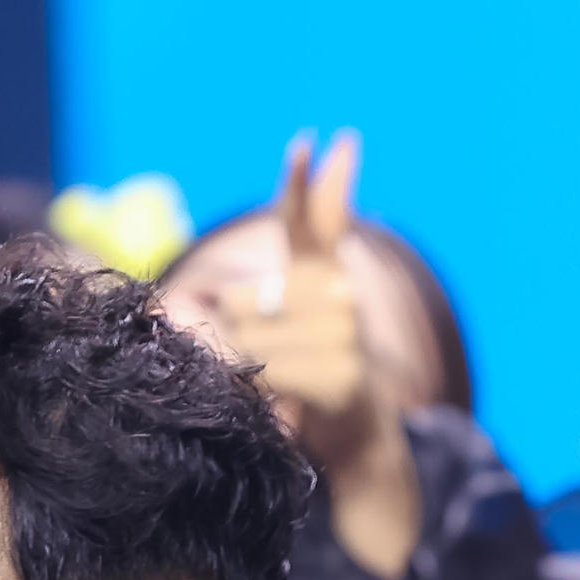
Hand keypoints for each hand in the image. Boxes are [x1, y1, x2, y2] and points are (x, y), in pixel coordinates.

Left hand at [212, 132, 386, 468]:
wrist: (359, 438)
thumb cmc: (314, 376)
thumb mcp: (283, 328)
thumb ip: (252, 308)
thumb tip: (221, 283)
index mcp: (326, 272)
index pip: (309, 218)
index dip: (304, 181)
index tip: (306, 142)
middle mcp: (341, 292)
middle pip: (249, 299)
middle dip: (243, 335)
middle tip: (276, 361)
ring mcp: (347, 332)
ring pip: (256, 337)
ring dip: (255, 368)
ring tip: (288, 385)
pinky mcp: (345, 373)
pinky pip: (276, 372)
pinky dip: (273, 393)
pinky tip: (297, 403)